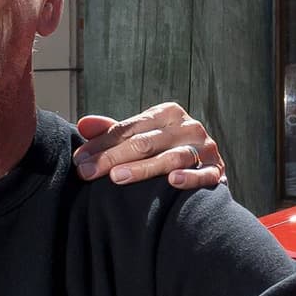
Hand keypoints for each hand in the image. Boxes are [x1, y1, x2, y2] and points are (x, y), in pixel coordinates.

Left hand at [74, 102, 229, 190]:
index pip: (128, 128)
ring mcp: (204, 148)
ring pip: (170, 158)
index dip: (101, 144)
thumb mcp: (140, 137)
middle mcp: (188, 126)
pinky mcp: (216, 170)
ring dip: (143, 168)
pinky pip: (203, 175)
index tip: (80, 160)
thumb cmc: (165, 151)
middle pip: (144, 142)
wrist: (207, 168)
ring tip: (117, 177)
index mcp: (167, 113)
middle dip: (112, 157)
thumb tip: (83, 124)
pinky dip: (189, 177)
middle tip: (87, 172)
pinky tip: (172, 181)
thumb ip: (113, 132)